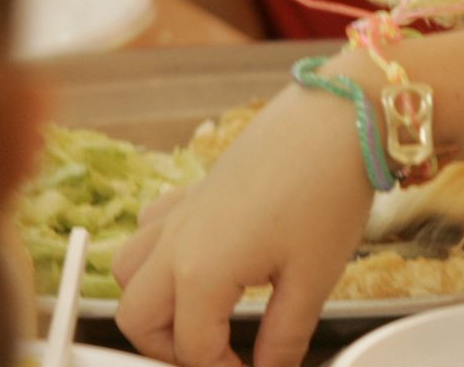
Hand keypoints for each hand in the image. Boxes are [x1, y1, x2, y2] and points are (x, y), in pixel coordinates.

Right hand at [113, 82, 375, 366]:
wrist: (336, 120)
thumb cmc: (327, 191)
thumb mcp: (314, 277)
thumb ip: (285, 335)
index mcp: (201, 272)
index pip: (194, 348)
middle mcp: (174, 244)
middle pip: (136, 318)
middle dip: (168, 348)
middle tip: (215, 354)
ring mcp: (177, 214)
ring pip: (127, 271)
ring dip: (152, 302)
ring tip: (199, 315)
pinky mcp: (190, 191)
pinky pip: (148, 229)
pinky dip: (157, 254)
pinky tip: (199, 258)